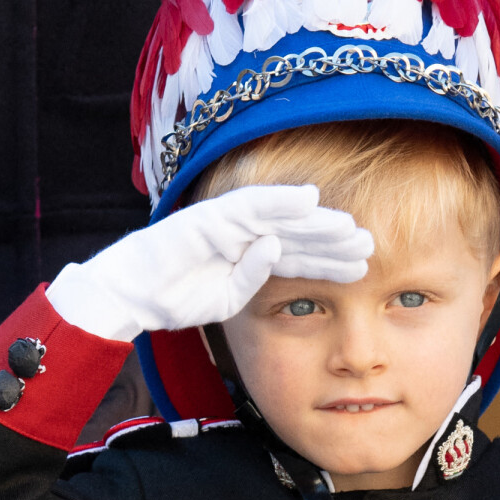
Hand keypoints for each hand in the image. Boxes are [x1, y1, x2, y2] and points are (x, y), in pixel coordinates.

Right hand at [46, 185, 373, 341]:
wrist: (132, 295)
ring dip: (315, 220)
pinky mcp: (210, 214)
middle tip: (368, 244)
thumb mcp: (228, 300)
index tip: (362, 268)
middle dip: (332, 240)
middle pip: (298, 235)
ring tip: (349, 227)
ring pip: (282, 217)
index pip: (298, 258)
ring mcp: (228, 221)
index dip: (329, 261)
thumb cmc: (175, 299)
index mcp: (251, 257)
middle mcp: (245, 234)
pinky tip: (308, 199)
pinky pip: (249, 205)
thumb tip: (277, 251)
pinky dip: (278, 200)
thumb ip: (256, 280)